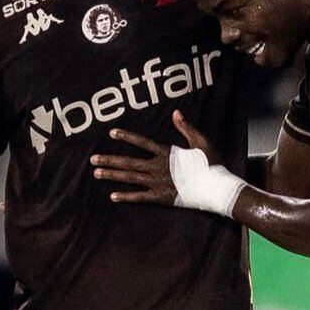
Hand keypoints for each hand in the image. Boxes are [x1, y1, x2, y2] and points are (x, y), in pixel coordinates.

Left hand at [92, 111, 214, 204]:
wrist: (216, 188)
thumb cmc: (211, 164)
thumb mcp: (201, 141)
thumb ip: (186, 127)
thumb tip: (176, 112)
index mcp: (166, 153)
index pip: (142, 143)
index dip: (127, 137)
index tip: (112, 133)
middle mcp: (158, 167)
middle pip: (129, 162)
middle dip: (110, 160)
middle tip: (92, 159)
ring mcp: (158, 183)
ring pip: (130, 178)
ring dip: (113, 175)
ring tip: (97, 173)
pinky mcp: (161, 197)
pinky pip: (140, 197)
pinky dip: (126, 197)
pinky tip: (112, 196)